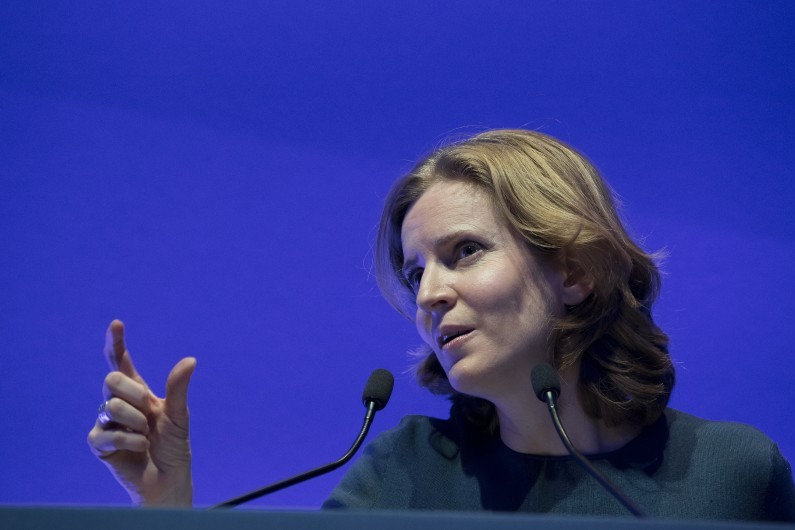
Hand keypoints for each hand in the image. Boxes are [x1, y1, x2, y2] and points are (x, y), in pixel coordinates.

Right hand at [87, 320, 195, 505]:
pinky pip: (105, 431)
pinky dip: (129, 439)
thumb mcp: (179, 415)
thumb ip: (178, 388)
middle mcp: (119, 403)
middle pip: (111, 379)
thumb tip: (190, 360)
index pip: (121, 362)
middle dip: (133, 392)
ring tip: (146, 435)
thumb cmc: (173, 447)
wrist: (167, 479)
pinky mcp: (98, 443)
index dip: (116, 343)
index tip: (117, 323)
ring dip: (136, 421)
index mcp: (138, 392)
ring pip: (111, 405)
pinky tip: (139, 447)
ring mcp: (106, 422)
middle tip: (148, 410)